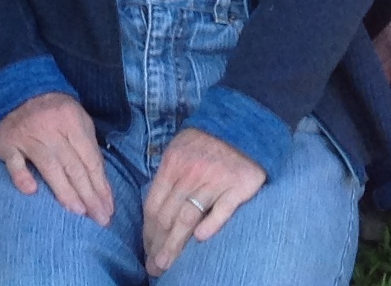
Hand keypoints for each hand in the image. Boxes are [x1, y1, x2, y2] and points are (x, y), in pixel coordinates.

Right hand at [0, 92, 113, 222]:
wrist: (15, 92)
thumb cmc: (54, 114)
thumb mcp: (77, 121)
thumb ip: (88, 148)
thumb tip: (101, 185)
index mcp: (72, 120)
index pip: (90, 158)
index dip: (101, 186)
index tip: (108, 208)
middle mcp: (51, 127)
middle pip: (73, 166)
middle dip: (89, 195)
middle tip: (99, 218)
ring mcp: (27, 135)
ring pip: (49, 166)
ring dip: (65, 191)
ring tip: (78, 211)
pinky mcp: (6, 142)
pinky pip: (14, 162)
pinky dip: (22, 177)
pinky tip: (31, 192)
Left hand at [139, 129, 264, 276]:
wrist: (244, 123)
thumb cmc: (208, 141)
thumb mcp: (179, 149)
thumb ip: (167, 176)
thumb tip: (153, 210)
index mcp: (172, 165)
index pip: (153, 205)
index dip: (147, 232)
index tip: (146, 251)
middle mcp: (189, 173)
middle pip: (167, 215)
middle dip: (157, 244)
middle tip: (154, 266)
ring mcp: (214, 180)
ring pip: (188, 217)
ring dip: (175, 244)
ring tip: (167, 264)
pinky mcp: (238, 186)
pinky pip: (222, 209)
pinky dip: (211, 224)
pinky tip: (201, 240)